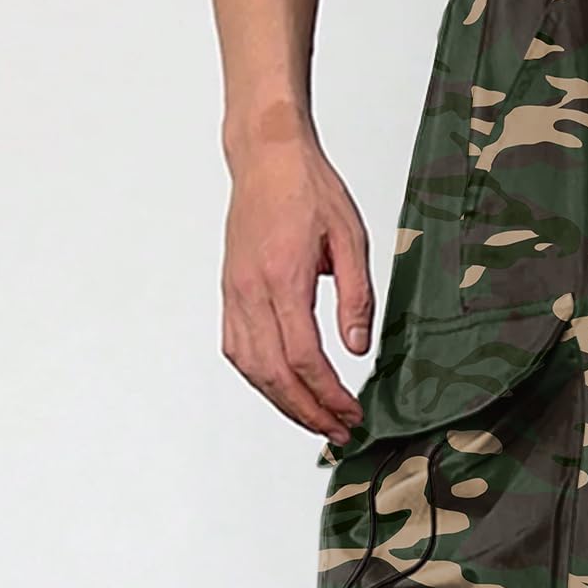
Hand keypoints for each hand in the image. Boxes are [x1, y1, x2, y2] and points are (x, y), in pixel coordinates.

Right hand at [221, 131, 372, 444]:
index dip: (328, 394)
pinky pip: (237, 349)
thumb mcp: (350, 238)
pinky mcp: (230, 291)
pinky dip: (260, 378)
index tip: (352, 413)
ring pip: (251, 368)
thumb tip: (357, 349)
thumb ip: (357, 297)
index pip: (303, 357)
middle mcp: (251, 290)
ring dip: (282, 402)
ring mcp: (234, 292)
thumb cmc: (308, 189)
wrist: (266, 156)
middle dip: (307, 411)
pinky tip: (284, 389)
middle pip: (273, 373)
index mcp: (283, 277)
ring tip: (315, 419)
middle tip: (338, 431)